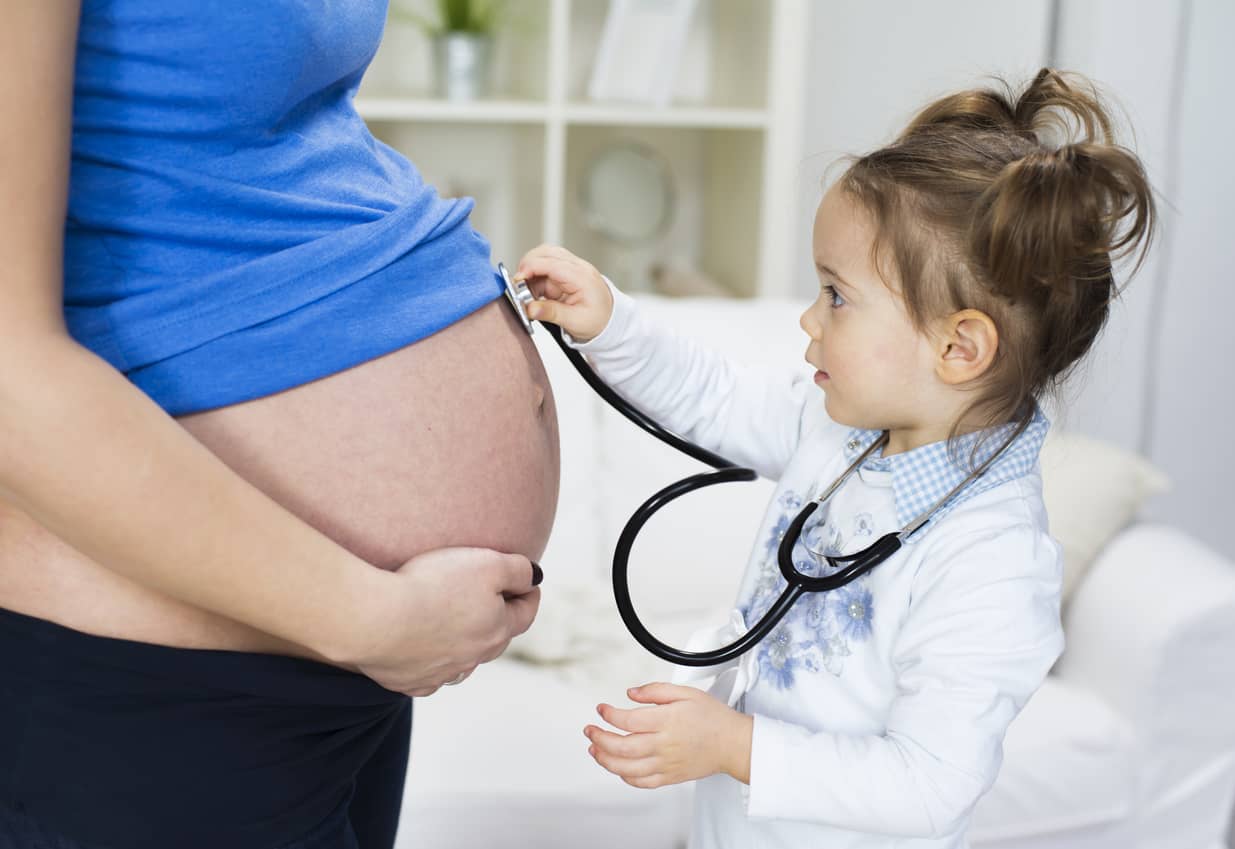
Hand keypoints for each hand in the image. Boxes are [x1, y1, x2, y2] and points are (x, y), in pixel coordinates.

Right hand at [348, 547, 541, 697]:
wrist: (377, 619)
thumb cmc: (433, 586)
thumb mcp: (487, 563)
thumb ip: (518, 570)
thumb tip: (534, 578)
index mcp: (496, 630)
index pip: (525, 614)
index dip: (529, 595)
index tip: (529, 585)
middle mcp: (473, 658)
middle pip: (496, 639)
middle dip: (500, 621)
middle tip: (497, 605)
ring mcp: (441, 674)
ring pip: (464, 662)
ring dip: (466, 646)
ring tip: (461, 631)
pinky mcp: (410, 682)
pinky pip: (428, 677)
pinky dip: (432, 666)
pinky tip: (425, 656)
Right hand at [514, 244, 614, 343]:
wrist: (610, 321)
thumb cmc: (599, 320)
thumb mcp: (575, 322)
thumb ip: (551, 313)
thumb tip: (530, 309)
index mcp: (582, 277)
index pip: (551, 262)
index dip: (530, 268)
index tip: (517, 280)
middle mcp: (576, 268)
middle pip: (546, 252)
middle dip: (527, 266)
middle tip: (519, 287)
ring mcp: (570, 269)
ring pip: (543, 257)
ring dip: (530, 272)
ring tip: (527, 294)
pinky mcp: (563, 274)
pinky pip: (544, 269)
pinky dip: (534, 279)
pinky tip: (533, 294)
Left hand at [584, 682, 753, 788]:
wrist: (733, 743)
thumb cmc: (712, 717)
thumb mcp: (686, 692)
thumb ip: (655, 690)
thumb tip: (631, 693)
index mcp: (666, 721)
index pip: (628, 719)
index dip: (609, 714)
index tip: (602, 709)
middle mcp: (664, 744)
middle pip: (622, 746)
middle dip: (599, 738)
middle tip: (590, 730)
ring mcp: (666, 763)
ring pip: (627, 768)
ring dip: (605, 759)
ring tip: (595, 750)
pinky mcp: (669, 777)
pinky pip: (642, 782)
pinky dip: (625, 776)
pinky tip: (618, 767)